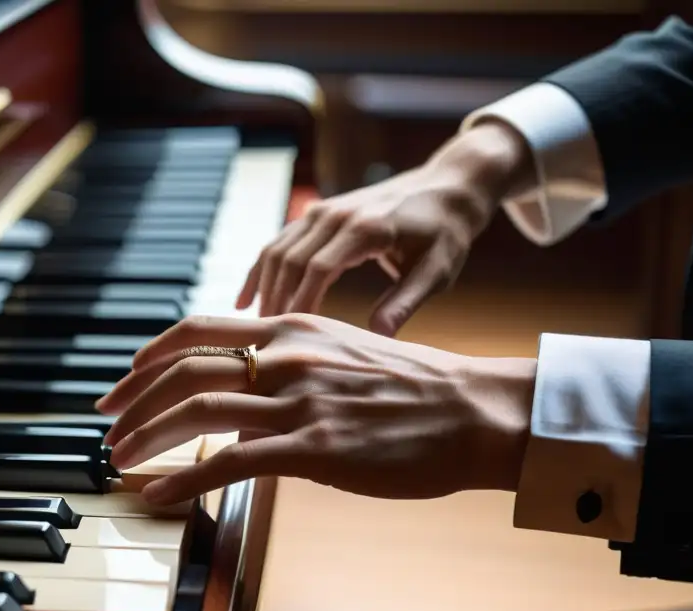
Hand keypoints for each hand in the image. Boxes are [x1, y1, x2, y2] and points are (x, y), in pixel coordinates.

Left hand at [96, 314, 535, 505]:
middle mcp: (287, 356)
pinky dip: (183, 480)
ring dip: (147, 436)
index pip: (198, 329)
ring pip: (197, 408)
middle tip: (107, 426)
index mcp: (292, 327)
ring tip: (121, 460)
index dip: (149, 356)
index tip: (123, 382)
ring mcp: (299, 401)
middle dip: (132, 399)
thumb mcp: (342, 351)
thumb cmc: (415, 387)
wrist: (475, 410)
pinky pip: (230, 461)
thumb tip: (244, 387)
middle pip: (183, 368)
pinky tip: (159, 497)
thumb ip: (289, 360)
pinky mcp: (316, 448)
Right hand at [236, 121, 530, 333]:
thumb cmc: (447, 232)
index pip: (318, 269)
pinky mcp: (319, 213)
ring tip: (255, 330)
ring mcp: (324, 210)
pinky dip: (259, 271)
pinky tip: (244, 300)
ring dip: (263, 289)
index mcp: (366, 228)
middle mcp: (338, 214)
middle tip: (266, 343)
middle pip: (290, 261)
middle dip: (275, 303)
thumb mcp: (437, 271)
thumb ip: (406, 302)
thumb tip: (378, 338)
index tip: (289, 338)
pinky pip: (279, 243)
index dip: (300, 304)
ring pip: (277, 251)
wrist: (449, 186)